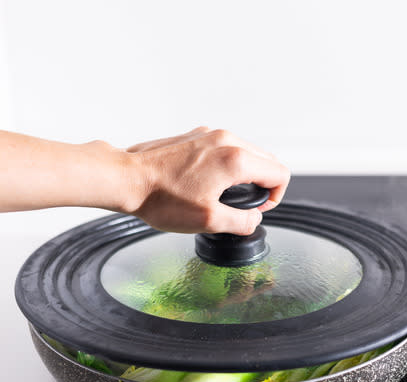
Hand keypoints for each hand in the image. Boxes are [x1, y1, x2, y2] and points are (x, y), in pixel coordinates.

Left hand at [124, 127, 289, 234]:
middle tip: (242, 206)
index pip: (279, 173)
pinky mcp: (195, 136)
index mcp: (235, 159)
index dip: (275, 197)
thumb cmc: (161, 197)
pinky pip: (224, 148)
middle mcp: (226, 140)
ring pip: (246, 152)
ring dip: (245, 173)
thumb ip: (241, 222)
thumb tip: (253, 220)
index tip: (255, 210)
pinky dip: (226, 164)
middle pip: (266, 160)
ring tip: (224, 195)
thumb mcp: (208, 221)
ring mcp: (209, 135)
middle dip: (262, 184)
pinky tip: (206, 182)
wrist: (127, 179)